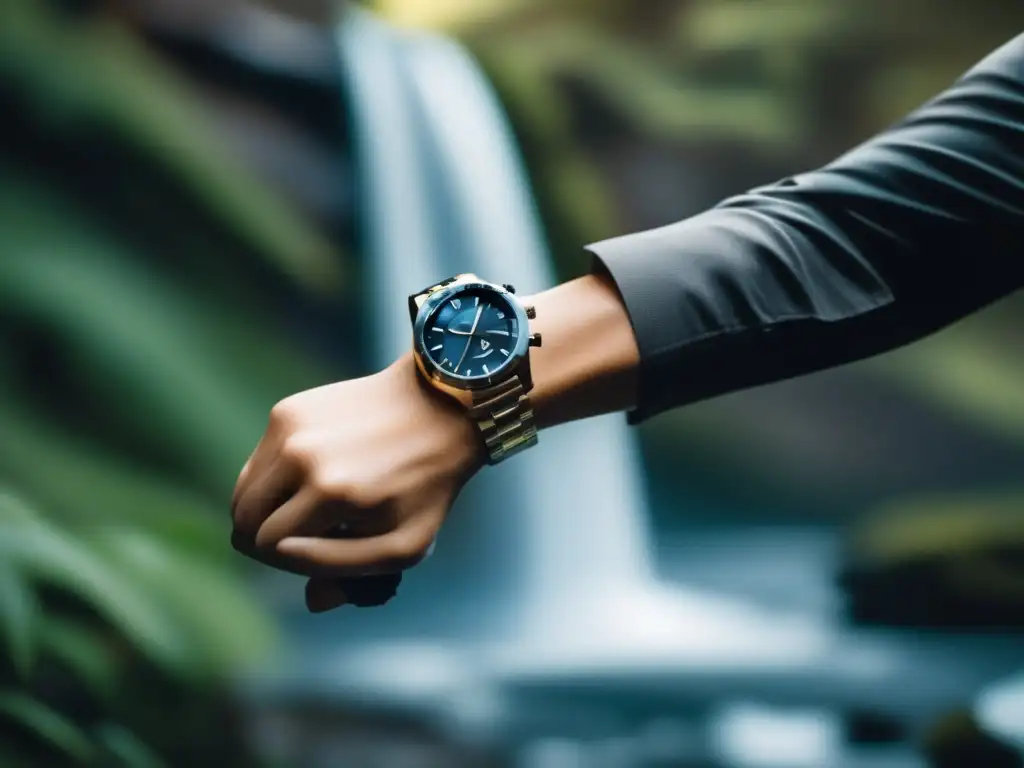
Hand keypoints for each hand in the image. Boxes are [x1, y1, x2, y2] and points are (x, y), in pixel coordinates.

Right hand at [231, 353, 483, 610]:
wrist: (438, 410)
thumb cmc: (424, 487)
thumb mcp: (406, 545)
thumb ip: (348, 573)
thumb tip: (299, 583)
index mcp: (331, 495)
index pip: (267, 546)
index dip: (284, 562)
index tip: (312, 557)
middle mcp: (302, 457)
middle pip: (243, 518)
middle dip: (264, 539)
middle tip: (300, 540)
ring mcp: (291, 429)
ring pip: (244, 489)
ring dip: (266, 509)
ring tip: (304, 512)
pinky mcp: (288, 410)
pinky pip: (259, 460)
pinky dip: (275, 477)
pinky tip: (312, 477)